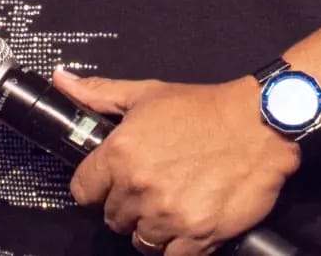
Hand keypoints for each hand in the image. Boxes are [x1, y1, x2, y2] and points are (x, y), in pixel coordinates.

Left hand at [53, 68, 299, 255]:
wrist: (258, 123)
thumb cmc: (202, 108)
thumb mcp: (148, 93)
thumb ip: (100, 93)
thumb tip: (62, 80)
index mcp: (121, 153)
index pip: (84, 190)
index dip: (97, 185)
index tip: (112, 181)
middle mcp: (140, 187)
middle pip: (112, 217)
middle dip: (128, 204)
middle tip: (152, 185)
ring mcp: (168, 216)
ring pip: (140, 241)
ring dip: (151, 227)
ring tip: (171, 204)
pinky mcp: (197, 236)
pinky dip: (176, 246)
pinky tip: (187, 224)